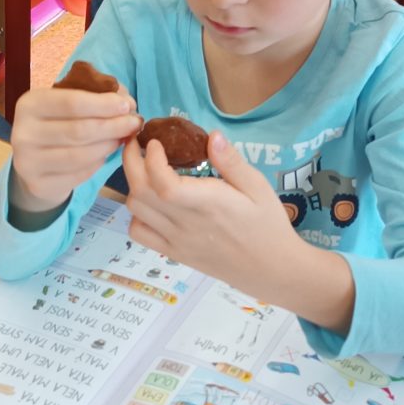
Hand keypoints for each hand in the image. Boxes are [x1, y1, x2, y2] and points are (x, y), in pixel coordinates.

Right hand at [9, 81, 140, 216]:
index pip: (72, 102)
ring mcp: (27, 162)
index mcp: (30, 104)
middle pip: (79, 130)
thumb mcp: (69, 102)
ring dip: (109, 145)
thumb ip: (96, 97)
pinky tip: (105, 155)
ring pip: (82, 155)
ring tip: (123, 138)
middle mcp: (22, 133)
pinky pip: (80, 174)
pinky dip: (98, 163)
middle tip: (135, 123)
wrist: (35, 159)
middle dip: (113, 126)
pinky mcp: (38, 184)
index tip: (128, 105)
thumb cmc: (58, 122)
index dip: (104, 104)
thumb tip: (128, 105)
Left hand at [121, 130, 299, 295]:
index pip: (164, 184)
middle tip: (137, 144)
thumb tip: (212, 135)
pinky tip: (152, 202)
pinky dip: (137, 214)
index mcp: (208, 204)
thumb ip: (231, 162)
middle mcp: (186, 224)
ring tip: (144, 169)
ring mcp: (176, 241)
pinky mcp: (174, 253)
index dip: (151, 160)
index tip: (154, 141)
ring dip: (133, 185)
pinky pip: (140, 234)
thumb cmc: (268, 224)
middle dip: (131, 163)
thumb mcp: (258, 186)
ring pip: (135, 211)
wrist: (272, 269)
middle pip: (140, 194)